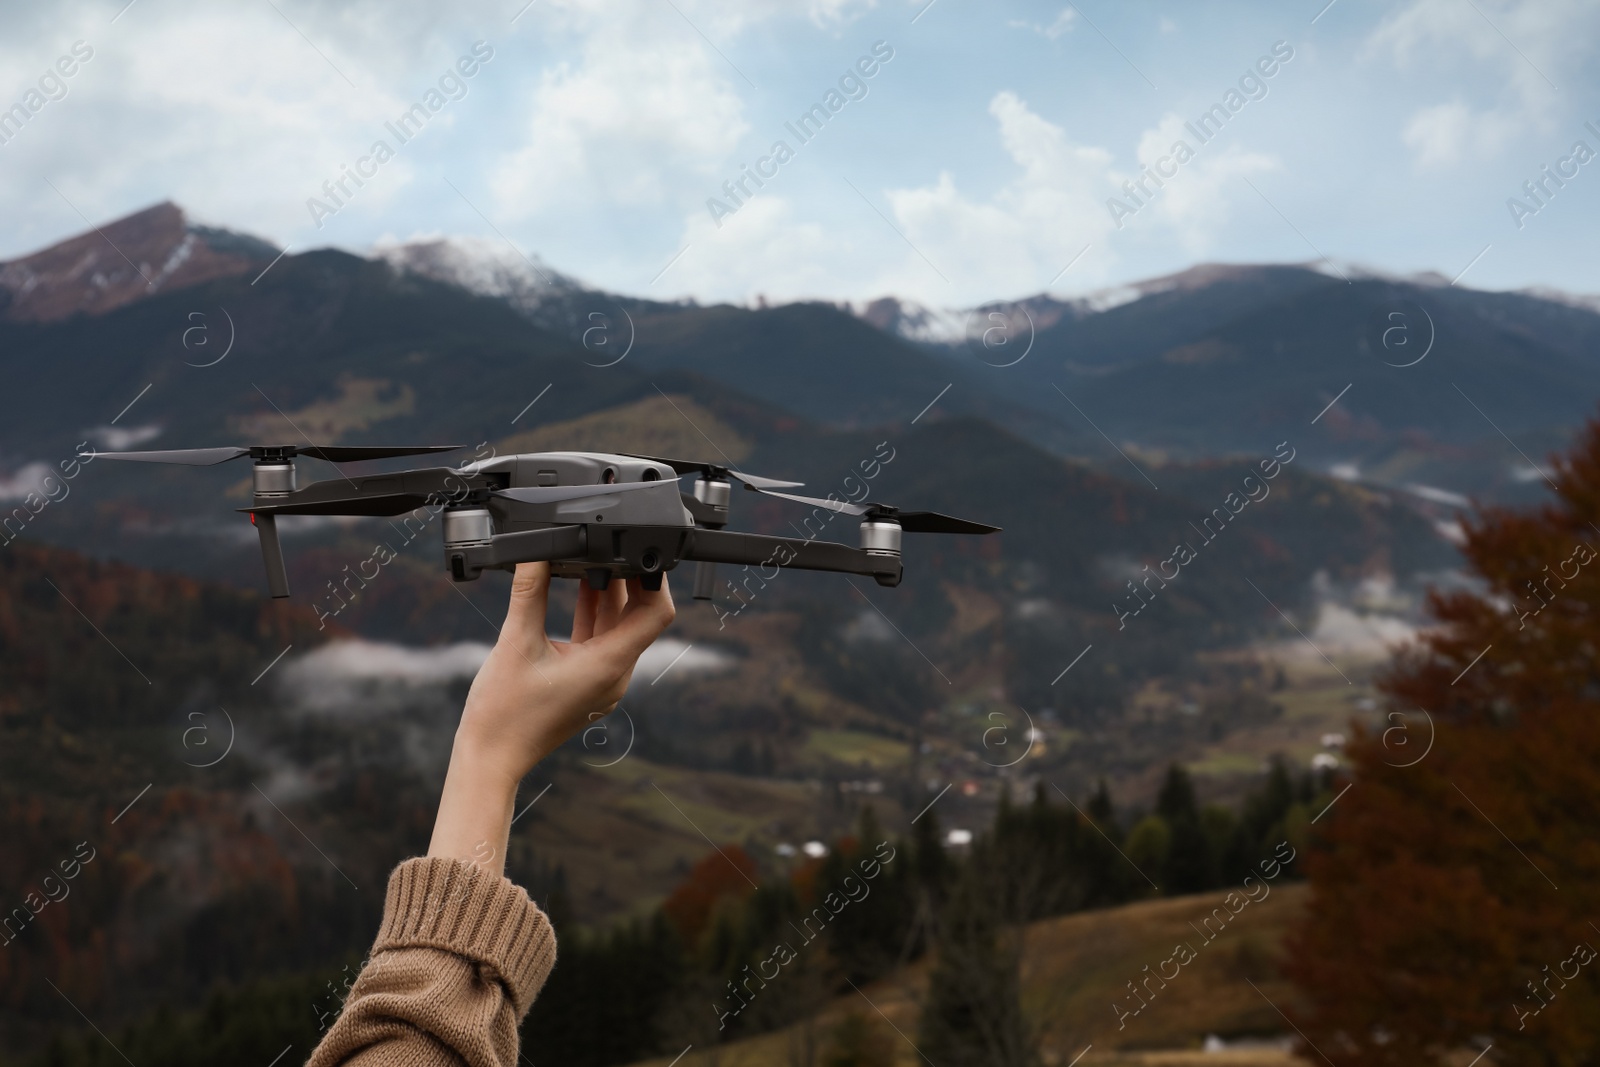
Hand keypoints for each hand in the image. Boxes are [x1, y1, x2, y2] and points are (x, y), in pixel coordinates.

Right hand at [427, 564, 674, 875]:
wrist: (491, 758)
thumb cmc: (503, 713)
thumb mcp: (515, 642)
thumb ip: (530, 593)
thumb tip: (537, 554)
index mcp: (608, 665)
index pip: (656, 615)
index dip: (654, 581)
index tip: (642, 554)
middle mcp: (614, 675)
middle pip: (638, 618)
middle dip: (627, 581)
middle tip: (613, 545)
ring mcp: (602, 682)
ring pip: (617, 628)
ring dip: (607, 595)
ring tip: (593, 558)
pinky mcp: (587, 684)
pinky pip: (600, 641)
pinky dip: (592, 615)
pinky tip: (578, 588)